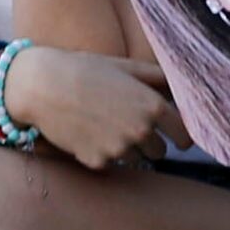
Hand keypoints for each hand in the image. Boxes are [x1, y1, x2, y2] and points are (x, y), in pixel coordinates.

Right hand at [6, 47, 186, 170]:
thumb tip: (184, 87)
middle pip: (161, 152)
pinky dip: (103, 152)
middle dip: (151, 141)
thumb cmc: (86, 70)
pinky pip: (110, 163)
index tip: (173, 133)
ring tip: (105, 124)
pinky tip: (88, 132)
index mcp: (153, 106)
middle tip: (129, 123)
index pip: (186, 137)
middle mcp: (140, 131)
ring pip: (136, 159)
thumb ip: (159, 78)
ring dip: (127, 147)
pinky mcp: (97, 162)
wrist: (43, 86)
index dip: (181, 135)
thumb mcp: (127, 67)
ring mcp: (118, 149)